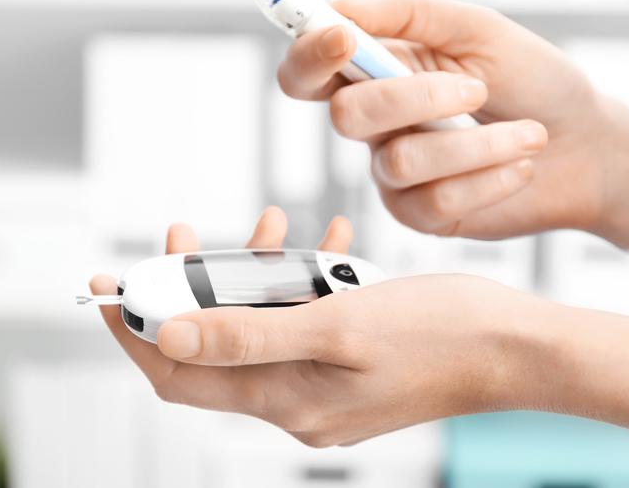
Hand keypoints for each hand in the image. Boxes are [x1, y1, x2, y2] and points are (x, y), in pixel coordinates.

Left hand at [90, 207, 551, 446]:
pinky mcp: (349, 366)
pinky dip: (301, 280)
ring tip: (271, 227)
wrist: (517, 348)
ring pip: (259, 326)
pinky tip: (323, 242)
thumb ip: (248, 333)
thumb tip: (166, 335)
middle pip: (214, 345)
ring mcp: (324, 386)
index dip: (137, 330)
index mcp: (287, 399)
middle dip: (196, 286)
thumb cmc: (442, 334)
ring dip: (254, 275)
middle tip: (185, 236)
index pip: (179, 372)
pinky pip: (303, 321)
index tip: (111, 285)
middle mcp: (297, 402)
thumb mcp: (338, 324)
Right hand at [278, 0, 613, 237]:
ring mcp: (394, 173)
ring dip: (476, 144)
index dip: (308, 54)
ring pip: (400, 162)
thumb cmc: (535, 82)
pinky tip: (519, 166)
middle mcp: (377, 123)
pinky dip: (490, 178)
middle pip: (345, 117)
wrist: (588, 146)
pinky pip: (434, 201)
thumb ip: (407, 11)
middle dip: (415, 98)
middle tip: (477, 89)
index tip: (344, 38)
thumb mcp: (480, 29)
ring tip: (529, 134)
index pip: (307, 69)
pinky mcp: (421, 214)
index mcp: (378, 69)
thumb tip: (340, 7)